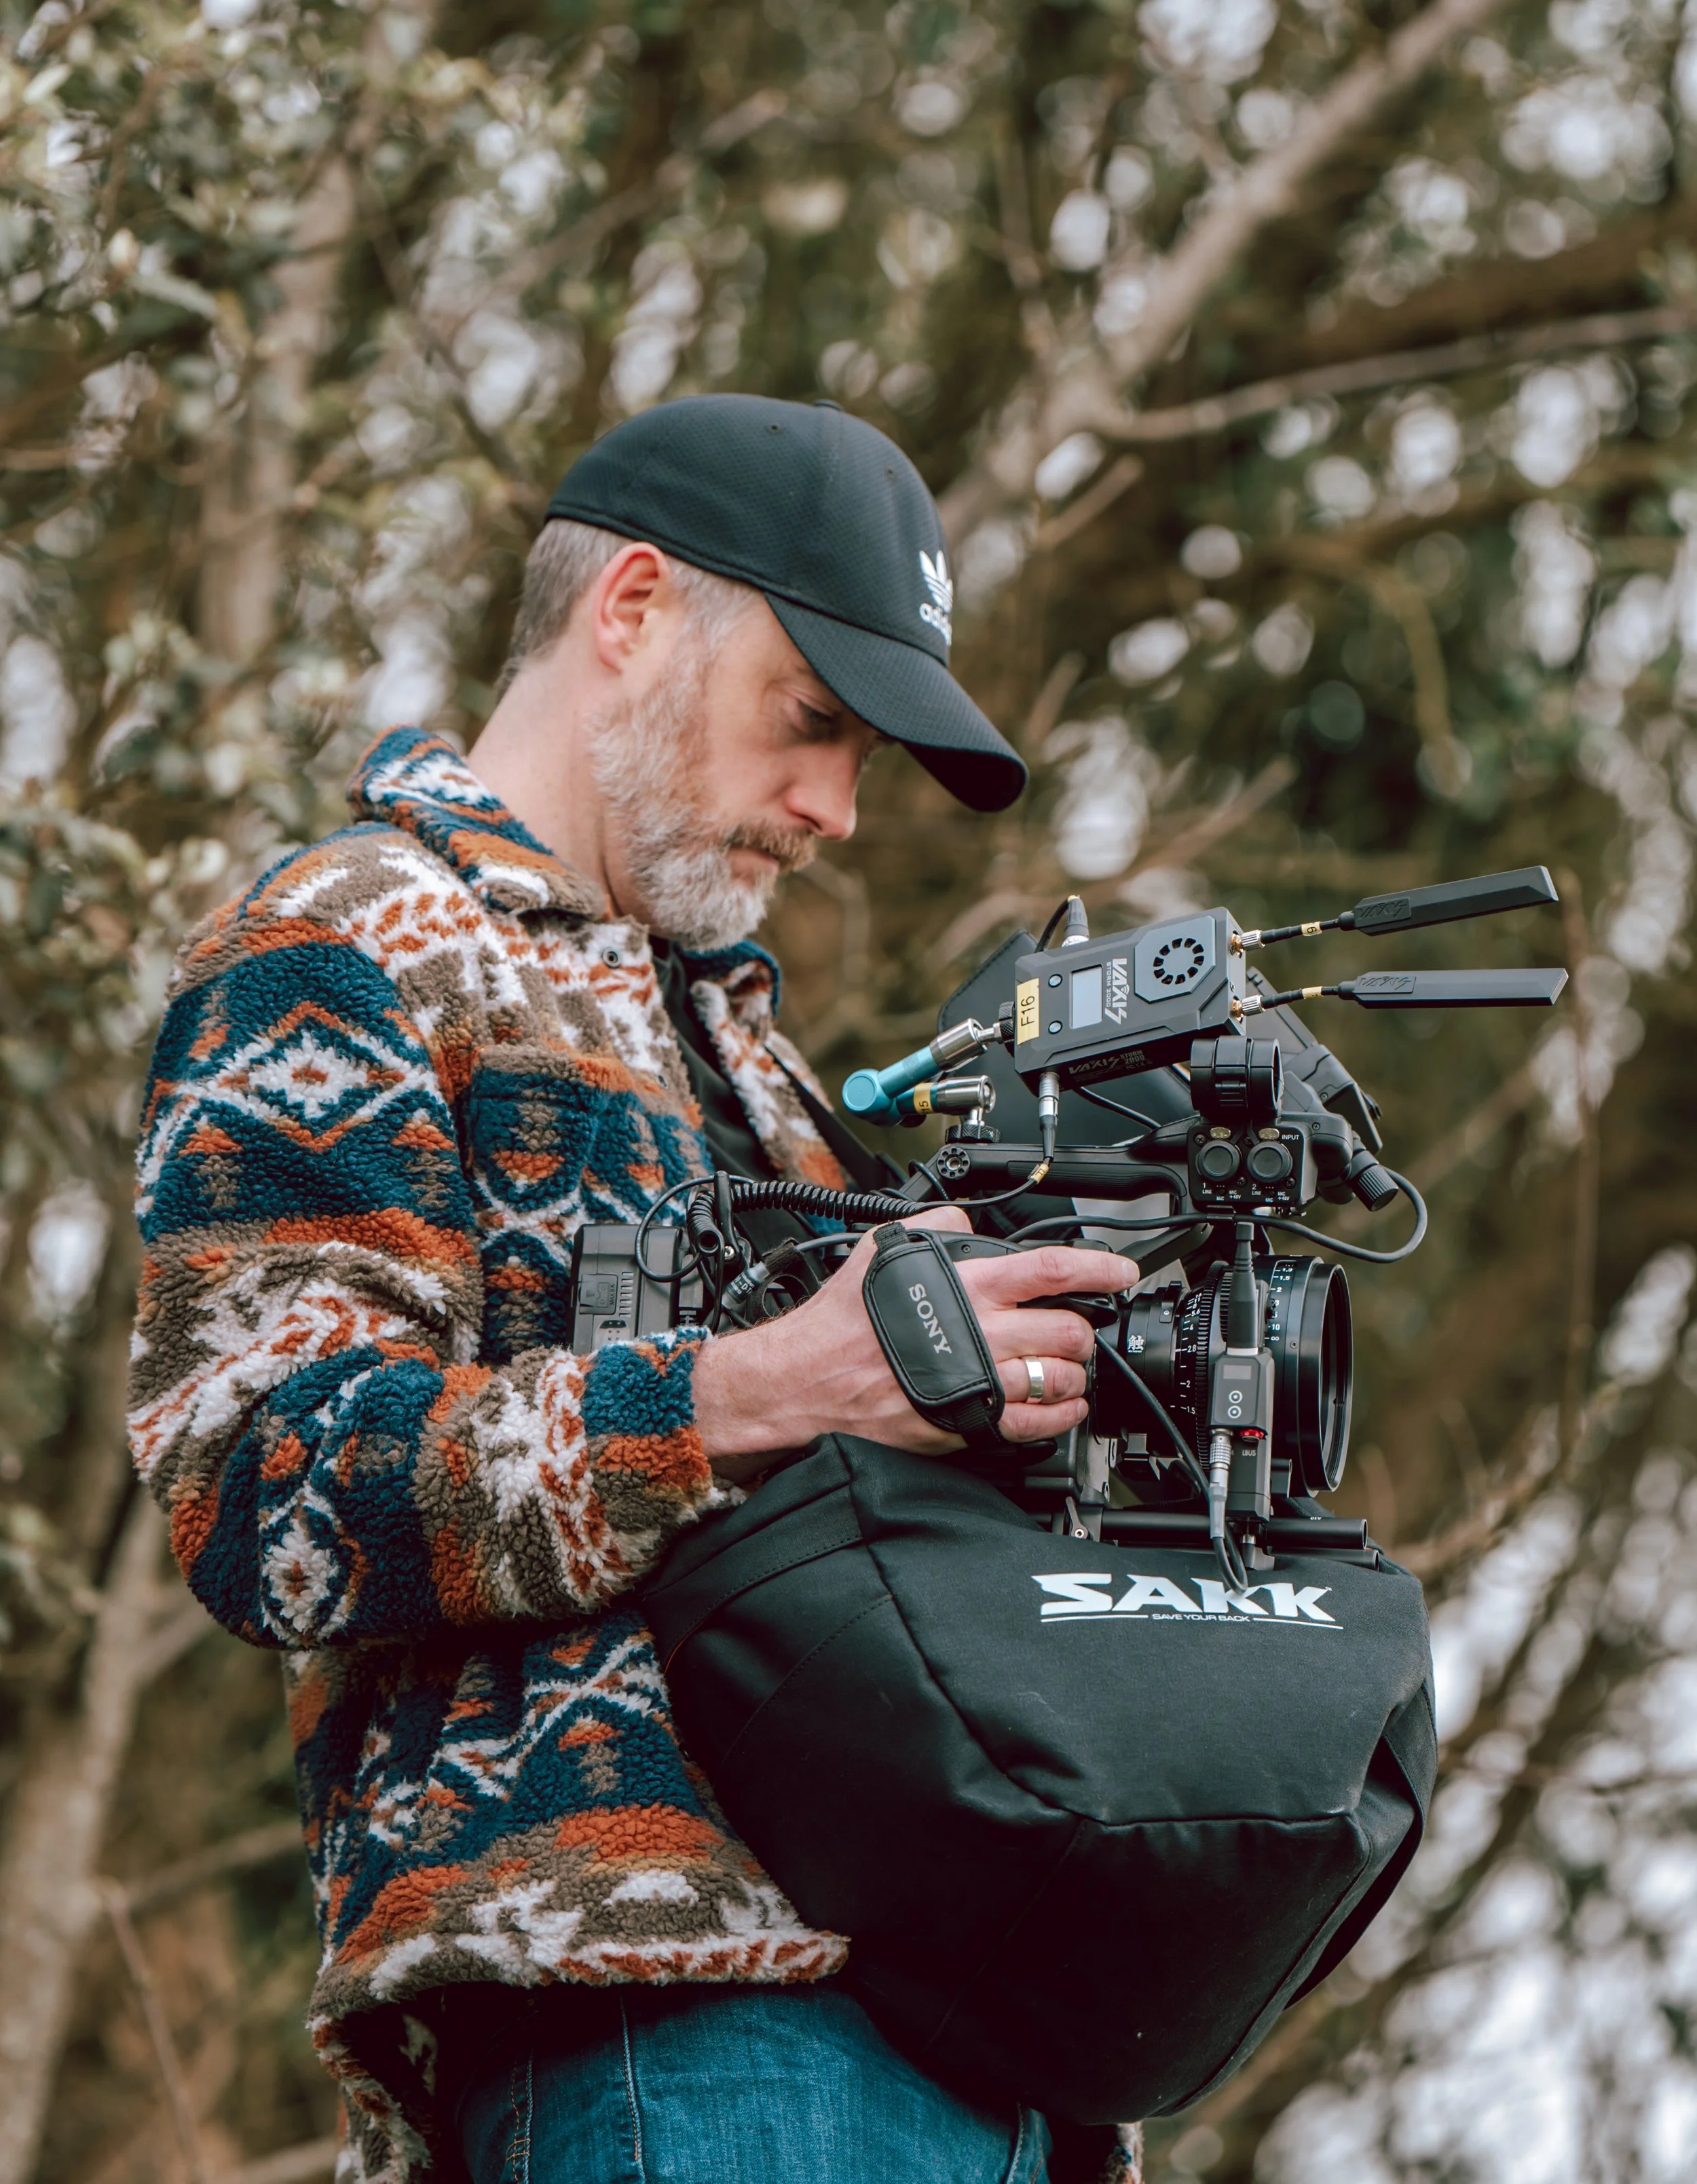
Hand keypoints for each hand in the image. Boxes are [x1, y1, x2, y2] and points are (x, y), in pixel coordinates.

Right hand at [690, 1207, 1138, 1482]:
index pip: (1053, 1270)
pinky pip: (1034, 1424)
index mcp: (965, 1285)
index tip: (1122, 1274)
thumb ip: (934, 1227)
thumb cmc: (837, 1323)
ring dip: (1072, 1374)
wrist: (805, 1381)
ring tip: (1065, 1369)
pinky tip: (1059, 1408)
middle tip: (1078, 1329)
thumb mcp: (881, 1251)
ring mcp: (977, 1382)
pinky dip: (1059, 1416)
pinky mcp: (967, 1423)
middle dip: (1082, 1330)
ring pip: (1058, 1378)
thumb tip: (965, 1221)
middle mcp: (978, 1332)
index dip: (1100, 1269)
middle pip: (1067, 1330)